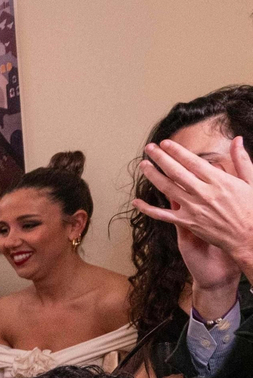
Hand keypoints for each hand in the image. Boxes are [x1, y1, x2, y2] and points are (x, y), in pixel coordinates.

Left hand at [134, 136, 252, 268]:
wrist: (248, 237)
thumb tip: (237, 139)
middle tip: (149, 148)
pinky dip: (148, 209)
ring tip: (143, 165)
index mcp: (219, 181)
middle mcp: (204, 193)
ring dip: (153, 176)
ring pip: (167, 189)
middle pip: (176, 172)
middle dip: (161, 158)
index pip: (193, 162)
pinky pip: (163, 215)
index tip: (166, 143)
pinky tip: (136, 202)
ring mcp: (194, 208)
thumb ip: (241, 160)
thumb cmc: (252, 209)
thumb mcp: (251, 181)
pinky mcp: (187, 223)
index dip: (177, 152)